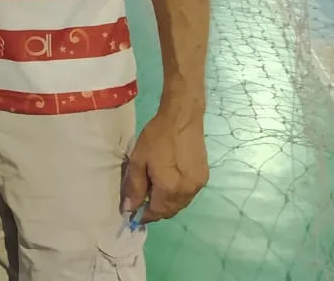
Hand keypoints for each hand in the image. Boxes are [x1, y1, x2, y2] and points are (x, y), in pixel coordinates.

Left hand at [120, 104, 208, 225]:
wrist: (182, 118)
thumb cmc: (156, 137)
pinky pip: (188, 194)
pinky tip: (169, 180)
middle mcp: (186, 192)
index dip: (144, 215)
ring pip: (180, 204)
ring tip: (155, 187)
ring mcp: (197, 186)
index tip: (134, 211)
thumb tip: (130, 208)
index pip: (156, 213)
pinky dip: (177, 194)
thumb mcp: (138, 160)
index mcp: (169, 189)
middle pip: (170, 211)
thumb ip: (135, 187)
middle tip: (143, 197)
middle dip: (156, 209)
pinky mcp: (203, 177)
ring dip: (167, 203)